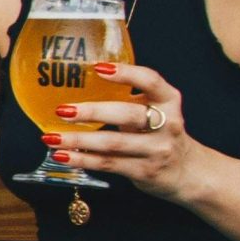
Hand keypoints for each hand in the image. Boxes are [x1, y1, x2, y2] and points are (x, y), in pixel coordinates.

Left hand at [48, 62, 200, 199]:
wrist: (188, 171)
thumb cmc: (161, 133)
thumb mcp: (155, 109)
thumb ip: (130, 97)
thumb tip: (81, 83)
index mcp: (169, 101)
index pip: (151, 81)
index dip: (126, 73)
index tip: (98, 68)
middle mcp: (167, 124)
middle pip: (128, 115)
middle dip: (92, 112)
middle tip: (62, 110)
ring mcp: (157, 150)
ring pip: (113, 144)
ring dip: (78, 140)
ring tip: (52, 137)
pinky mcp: (145, 172)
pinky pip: (109, 164)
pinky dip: (83, 159)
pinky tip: (63, 155)